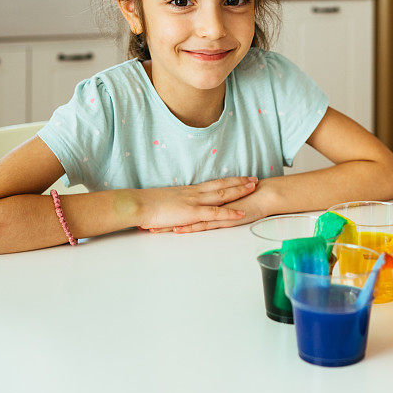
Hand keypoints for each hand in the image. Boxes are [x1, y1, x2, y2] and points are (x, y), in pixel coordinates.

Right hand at [121, 177, 257, 229]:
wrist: (139, 204)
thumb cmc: (148, 205)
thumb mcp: (166, 201)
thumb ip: (176, 203)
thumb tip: (179, 207)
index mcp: (189, 191)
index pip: (213, 183)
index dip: (227, 180)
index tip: (239, 178)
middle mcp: (195, 193)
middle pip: (221, 185)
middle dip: (239, 182)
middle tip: (253, 179)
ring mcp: (195, 202)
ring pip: (222, 194)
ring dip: (239, 191)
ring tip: (253, 187)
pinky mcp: (193, 213)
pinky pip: (215, 212)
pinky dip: (230, 212)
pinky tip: (241, 213)